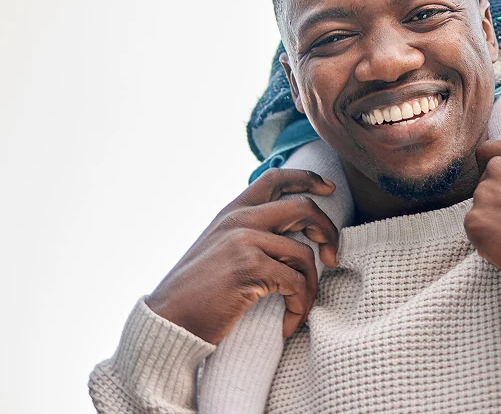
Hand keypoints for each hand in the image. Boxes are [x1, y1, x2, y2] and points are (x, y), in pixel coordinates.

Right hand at [145, 169, 340, 343]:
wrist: (168, 322)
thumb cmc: (196, 295)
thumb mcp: (219, 249)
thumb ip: (246, 234)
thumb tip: (287, 235)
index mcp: (232, 211)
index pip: (275, 178)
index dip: (308, 179)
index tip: (329, 188)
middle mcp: (239, 219)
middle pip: (302, 208)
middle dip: (327, 232)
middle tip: (332, 258)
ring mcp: (244, 239)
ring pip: (304, 253)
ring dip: (311, 288)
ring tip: (299, 309)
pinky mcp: (249, 266)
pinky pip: (296, 283)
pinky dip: (300, 307)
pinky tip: (290, 324)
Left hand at [464, 140, 500, 288]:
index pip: (488, 152)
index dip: (494, 169)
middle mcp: (500, 168)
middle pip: (485, 183)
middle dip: (499, 201)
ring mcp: (485, 196)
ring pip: (481, 210)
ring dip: (495, 224)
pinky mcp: (476, 225)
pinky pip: (476, 233)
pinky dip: (490, 244)